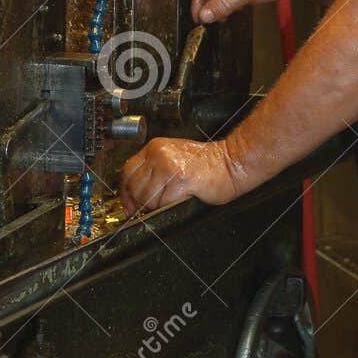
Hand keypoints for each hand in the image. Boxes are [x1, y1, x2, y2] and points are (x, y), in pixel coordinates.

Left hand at [119, 137, 242, 217]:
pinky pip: (162, 203)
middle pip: (133, 186)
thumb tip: (134, 193)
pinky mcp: (180, 181)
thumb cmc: (208, 164)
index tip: (128, 204)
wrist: (232, 163)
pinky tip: (178, 200)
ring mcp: (168, 167)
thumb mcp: (174, 158)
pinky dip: (167, 207)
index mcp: (155, 148)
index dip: (125, 192)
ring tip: (170, 201)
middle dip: (139, 203)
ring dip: (155, 207)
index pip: (127, 171)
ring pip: (146, 197)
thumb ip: (153, 170)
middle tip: (148, 210)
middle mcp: (159, 155)